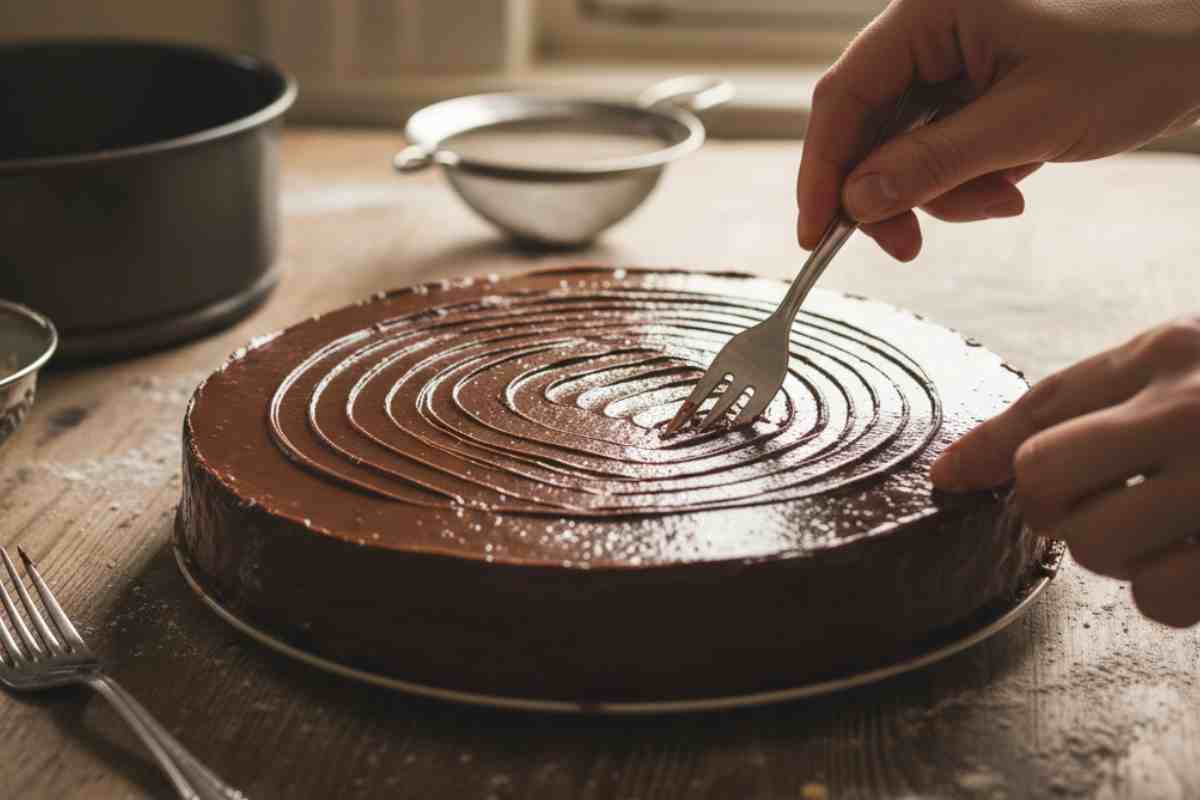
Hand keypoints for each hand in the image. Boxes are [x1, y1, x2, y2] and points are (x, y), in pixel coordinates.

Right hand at [797, 0, 1199, 260]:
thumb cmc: (1136, 54)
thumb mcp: (1029, 120)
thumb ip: (934, 163)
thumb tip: (856, 202)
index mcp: (930, 12)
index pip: (844, 96)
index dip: (822, 169)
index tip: (815, 234)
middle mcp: (931, 30)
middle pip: (868, 126)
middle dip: (891, 191)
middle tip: (908, 247)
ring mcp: (954, 59)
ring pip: (903, 146)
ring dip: (942, 191)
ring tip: (1003, 200)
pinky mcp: (977, 87)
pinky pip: (941, 148)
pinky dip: (967, 180)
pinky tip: (1013, 182)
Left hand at [930, 318, 1199, 626]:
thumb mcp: (1172, 364)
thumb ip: (1063, 407)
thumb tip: (951, 472)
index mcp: (1172, 352)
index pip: (1039, 417)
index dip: (999, 464)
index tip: (974, 484)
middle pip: (1046, 488)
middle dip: (1059, 510)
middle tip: (1105, 503)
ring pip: (1103, 554)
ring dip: (1120, 555)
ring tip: (1167, 526)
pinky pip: (1162, 601)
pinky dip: (1171, 590)